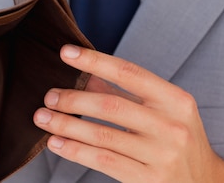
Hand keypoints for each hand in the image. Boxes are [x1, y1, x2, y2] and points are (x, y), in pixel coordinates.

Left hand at [34, 45, 223, 182]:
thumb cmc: (180, 138)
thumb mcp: (164, 109)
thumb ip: (126, 93)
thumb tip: (87, 75)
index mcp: (175, 99)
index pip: (128, 72)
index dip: (95, 61)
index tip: (67, 52)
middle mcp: (170, 126)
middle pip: (111, 106)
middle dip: (74, 100)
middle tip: (49, 95)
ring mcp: (160, 156)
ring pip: (102, 136)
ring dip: (66, 125)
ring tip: (43, 117)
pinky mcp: (148, 181)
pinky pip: (103, 161)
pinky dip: (75, 151)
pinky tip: (57, 142)